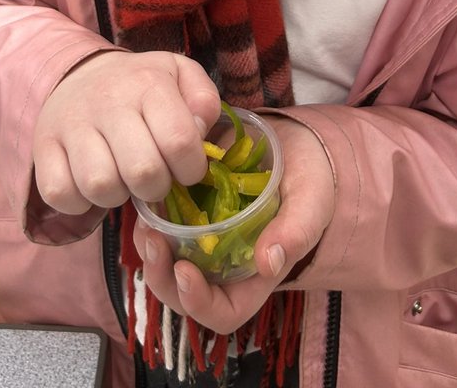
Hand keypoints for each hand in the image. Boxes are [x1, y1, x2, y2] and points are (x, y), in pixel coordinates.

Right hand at [33, 50, 220, 213]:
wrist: (81, 74)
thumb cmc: (140, 85)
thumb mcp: (180, 76)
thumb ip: (204, 101)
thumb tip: (201, 133)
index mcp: (148, 82)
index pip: (180, 141)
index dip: (192, 168)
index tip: (186, 167)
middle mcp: (109, 100)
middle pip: (142, 172)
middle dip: (157, 187)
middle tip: (154, 176)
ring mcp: (72, 123)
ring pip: (100, 186)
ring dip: (118, 195)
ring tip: (122, 177)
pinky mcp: (44, 145)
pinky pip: (60, 193)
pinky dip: (78, 202)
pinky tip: (90, 184)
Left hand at [133, 116, 334, 333]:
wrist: (294, 143)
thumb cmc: (310, 179)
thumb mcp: (311, 202)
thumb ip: (296, 231)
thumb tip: (269, 263)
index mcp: (255, 277)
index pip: (222, 313)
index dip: (199, 302)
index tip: (185, 271)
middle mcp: (224, 267)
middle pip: (183, 295)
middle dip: (162, 276)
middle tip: (152, 241)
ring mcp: (204, 241)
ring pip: (167, 264)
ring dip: (151, 250)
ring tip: (145, 221)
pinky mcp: (191, 213)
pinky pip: (164, 228)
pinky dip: (152, 219)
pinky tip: (148, 199)